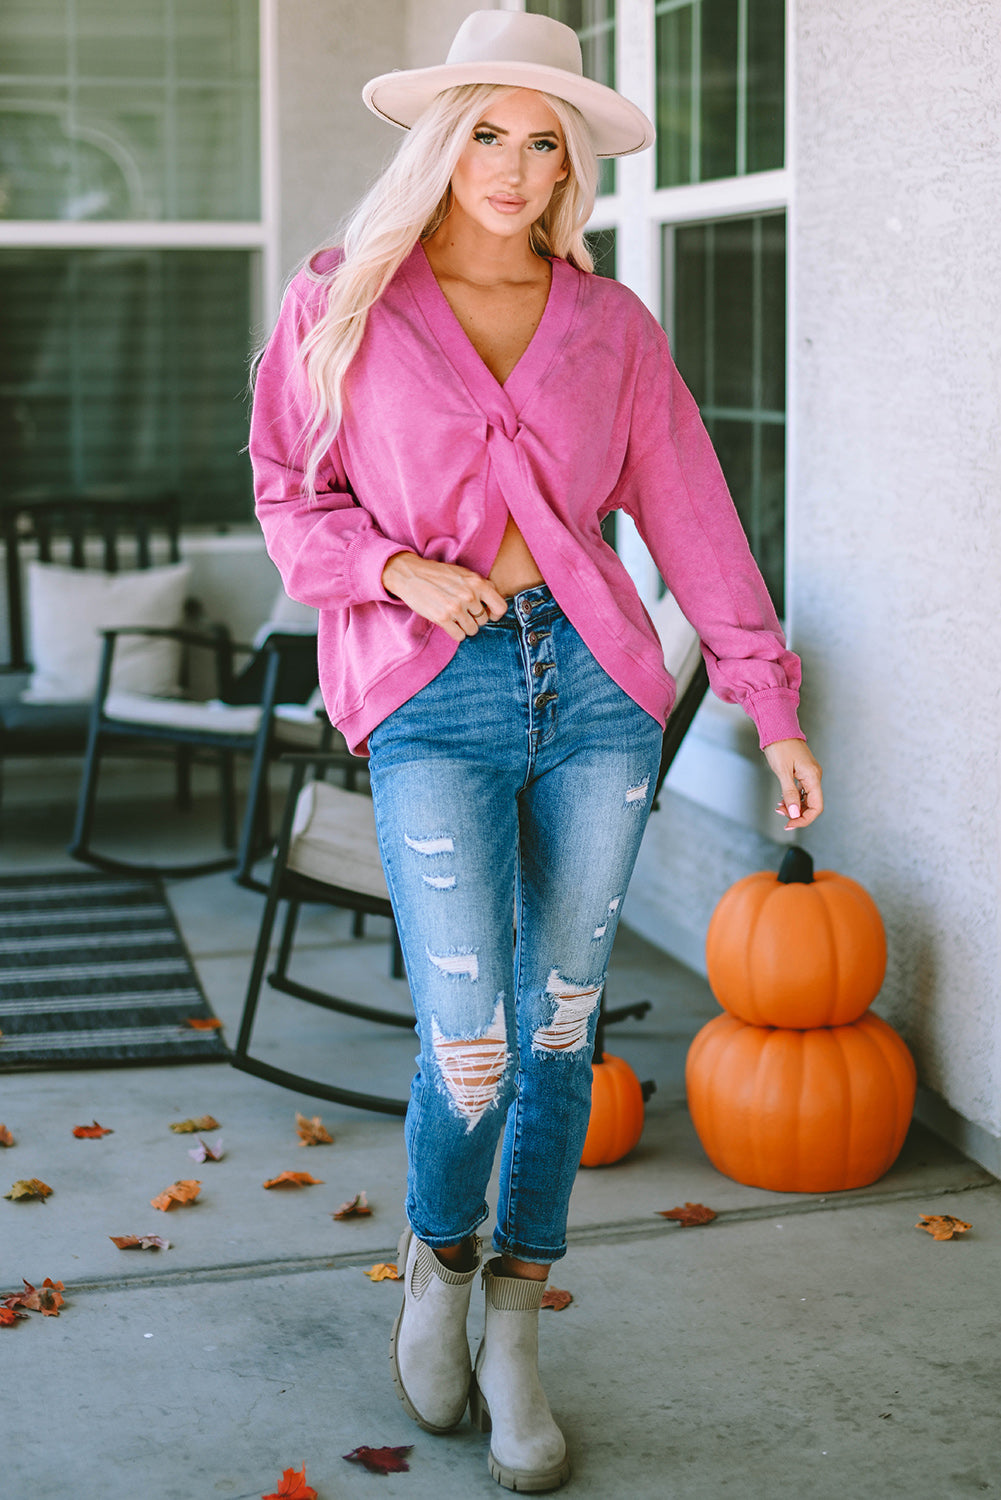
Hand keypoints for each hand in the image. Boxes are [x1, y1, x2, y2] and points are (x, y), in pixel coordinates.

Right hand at [382, 552, 507, 642]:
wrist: (411, 574)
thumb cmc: (438, 574)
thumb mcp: (463, 573)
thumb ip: (480, 584)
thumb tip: (494, 597)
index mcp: (477, 583)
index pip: (501, 607)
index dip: (495, 613)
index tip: (488, 614)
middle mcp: (468, 596)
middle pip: (483, 620)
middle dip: (475, 618)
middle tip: (463, 612)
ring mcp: (455, 608)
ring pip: (472, 630)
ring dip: (465, 627)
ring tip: (455, 618)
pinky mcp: (442, 618)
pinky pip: (459, 636)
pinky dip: (455, 633)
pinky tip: (449, 624)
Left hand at [763, 738, 823, 830]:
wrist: (778, 728)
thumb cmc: (780, 746)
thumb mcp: (783, 771)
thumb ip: (790, 793)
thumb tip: (794, 813)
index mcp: (813, 777)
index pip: (816, 807)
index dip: (804, 819)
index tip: (789, 823)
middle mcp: (814, 777)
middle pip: (812, 805)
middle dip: (797, 814)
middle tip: (780, 814)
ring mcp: (810, 775)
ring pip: (807, 799)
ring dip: (794, 807)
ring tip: (779, 808)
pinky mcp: (803, 772)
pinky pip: (802, 791)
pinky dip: (794, 798)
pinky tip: (783, 801)